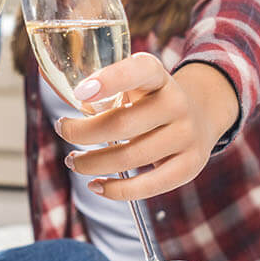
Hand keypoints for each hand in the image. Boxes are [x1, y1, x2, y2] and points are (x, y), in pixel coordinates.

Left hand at [56, 54, 236, 200]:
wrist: (199, 117)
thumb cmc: (149, 101)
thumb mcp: (133, 85)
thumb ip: (104, 91)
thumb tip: (60, 105)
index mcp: (159, 76)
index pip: (138, 71)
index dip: (109, 80)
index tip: (78, 94)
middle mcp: (177, 103)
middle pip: (122, 123)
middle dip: (82, 132)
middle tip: (63, 130)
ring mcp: (186, 135)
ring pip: (129, 156)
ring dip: (92, 163)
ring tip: (74, 161)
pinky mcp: (189, 166)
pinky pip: (147, 185)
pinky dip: (115, 189)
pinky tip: (95, 185)